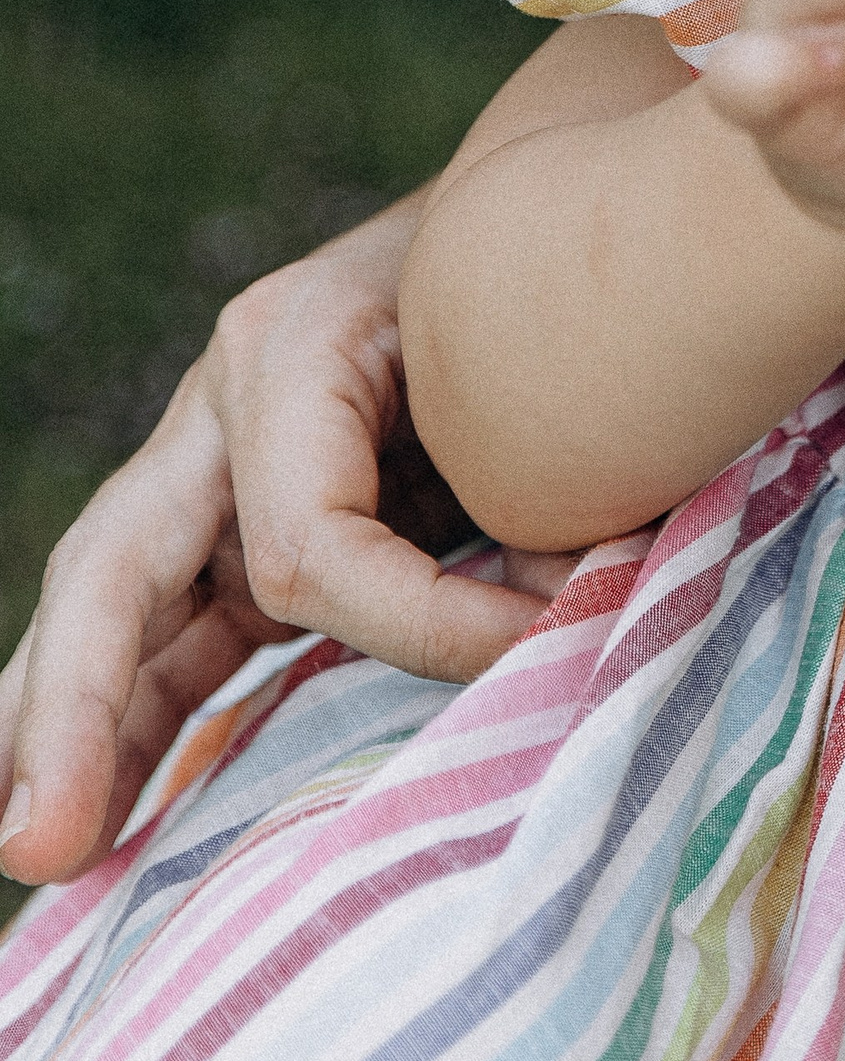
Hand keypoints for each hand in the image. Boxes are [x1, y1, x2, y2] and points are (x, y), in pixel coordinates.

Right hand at [0, 197, 569, 887]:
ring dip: (65, 734)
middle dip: (75, 710)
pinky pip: (162, 629)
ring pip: (108, 608)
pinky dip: (128, 720)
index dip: (423, 623)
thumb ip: (540, 495)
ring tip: (38, 851)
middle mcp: (218, 408)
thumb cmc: (531, 284)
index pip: (310, 547)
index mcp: (287, 349)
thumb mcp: (531, 367)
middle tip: (42, 844)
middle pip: (114, 571)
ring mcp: (209, 464)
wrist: (522, 209)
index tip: (540, 644)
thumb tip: (576, 617)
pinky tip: (95, 817)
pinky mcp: (228, 519)